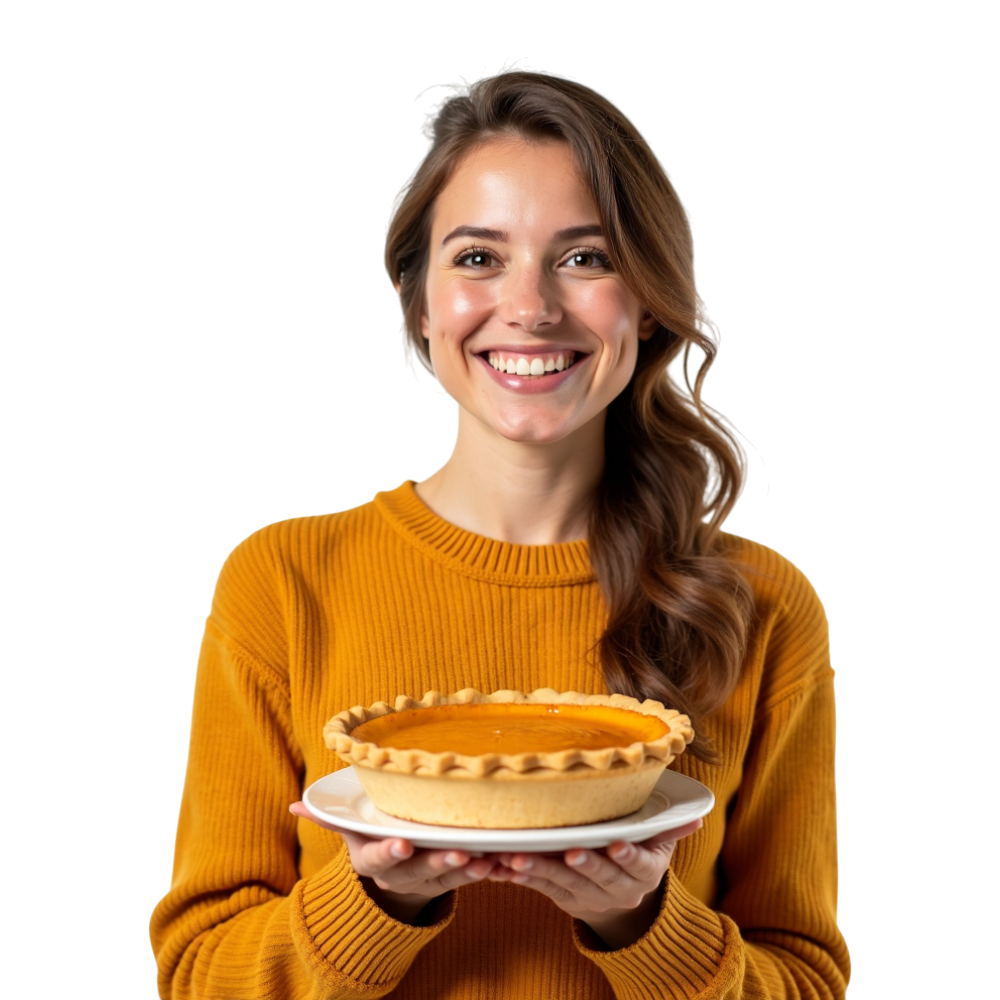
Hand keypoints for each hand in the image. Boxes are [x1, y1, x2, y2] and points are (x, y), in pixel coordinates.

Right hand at [288, 802, 496, 923]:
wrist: (393, 877)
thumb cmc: (372, 837)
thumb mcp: (350, 829)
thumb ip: (329, 817)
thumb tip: (295, 805)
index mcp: (372, 859)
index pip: (379, 857)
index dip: (390, 851)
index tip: (402, 842)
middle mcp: (400, 875)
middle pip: (419, 870)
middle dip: (438, 861)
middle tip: (458, 851)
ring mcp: (427, 881)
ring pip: (449, 877)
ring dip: (468, 868)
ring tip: (485, 857)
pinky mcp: (452, 882)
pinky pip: (470, 878)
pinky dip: (486, 870)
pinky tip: (501, 860)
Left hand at [486, 818, 703, 949]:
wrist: (624, 905)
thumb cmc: (640, 857)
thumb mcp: (659, 846)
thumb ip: (671, 828)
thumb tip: (696, 814)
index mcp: (644, 874)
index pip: (638, 866)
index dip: (627, 857)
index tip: (616, 845)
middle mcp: (617, 891)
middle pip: (599, 877)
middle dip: (583, 864)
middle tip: (570, 851)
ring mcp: (588, 897)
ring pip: (563, 884)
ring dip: (540, 870)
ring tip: (520, 858)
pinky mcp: (562, 899)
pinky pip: (539, 888)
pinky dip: (521, 877)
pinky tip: (504, 865)